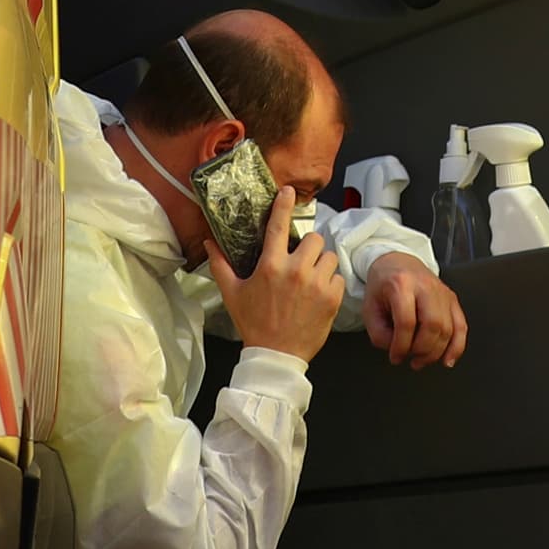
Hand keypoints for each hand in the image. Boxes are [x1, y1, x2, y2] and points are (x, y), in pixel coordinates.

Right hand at [202, 199, 344, 362]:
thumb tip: (210, 242)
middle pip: (314, 238)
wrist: (275, 356)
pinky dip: (330, 283)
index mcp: (271, 266)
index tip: (288, 191)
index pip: (279, 225)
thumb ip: (221, 265)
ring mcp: (316, 284)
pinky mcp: (332, 298)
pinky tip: (318, 294)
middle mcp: (296, 271)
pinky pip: (338, 277)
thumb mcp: (232, 293)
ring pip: (328, 256)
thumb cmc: (253, 324)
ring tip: (309, 279)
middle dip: (308, 248)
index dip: (284, 204)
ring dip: (321, 264)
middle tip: (300, 261)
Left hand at [362, 257, 468, 367]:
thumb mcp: (369, 308)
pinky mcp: (452, 299)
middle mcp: (425, 286)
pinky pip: (461, 326)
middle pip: (432, 325)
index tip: (395, 356)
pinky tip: (447, 360)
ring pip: (448, 329)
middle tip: (410, 358)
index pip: (406, 322)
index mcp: (401, 284)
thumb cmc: (383, 285)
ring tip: (421, 360)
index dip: (401, 346)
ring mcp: (442, 292)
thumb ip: (379, 334)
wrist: (397, 263)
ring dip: (436, 352)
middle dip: (421, 350)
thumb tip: (398, 351)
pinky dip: (457, 347)